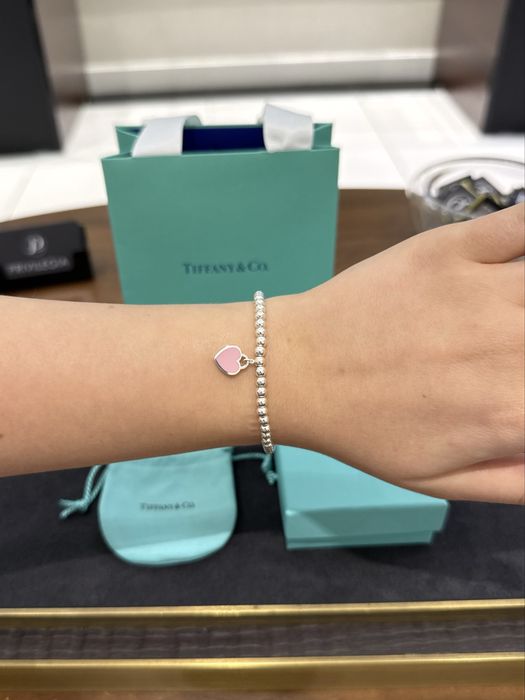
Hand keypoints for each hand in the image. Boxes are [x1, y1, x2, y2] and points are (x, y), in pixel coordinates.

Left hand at [276, 204, 524, 503]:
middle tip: (514, 354)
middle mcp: (513, 348)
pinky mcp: (454, 247)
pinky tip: (522, 254)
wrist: (295, 370)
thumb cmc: (364, 430)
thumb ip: (519, 479)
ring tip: (513, 321)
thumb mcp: (440, 482)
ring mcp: (485, 290)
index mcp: (512, 414)